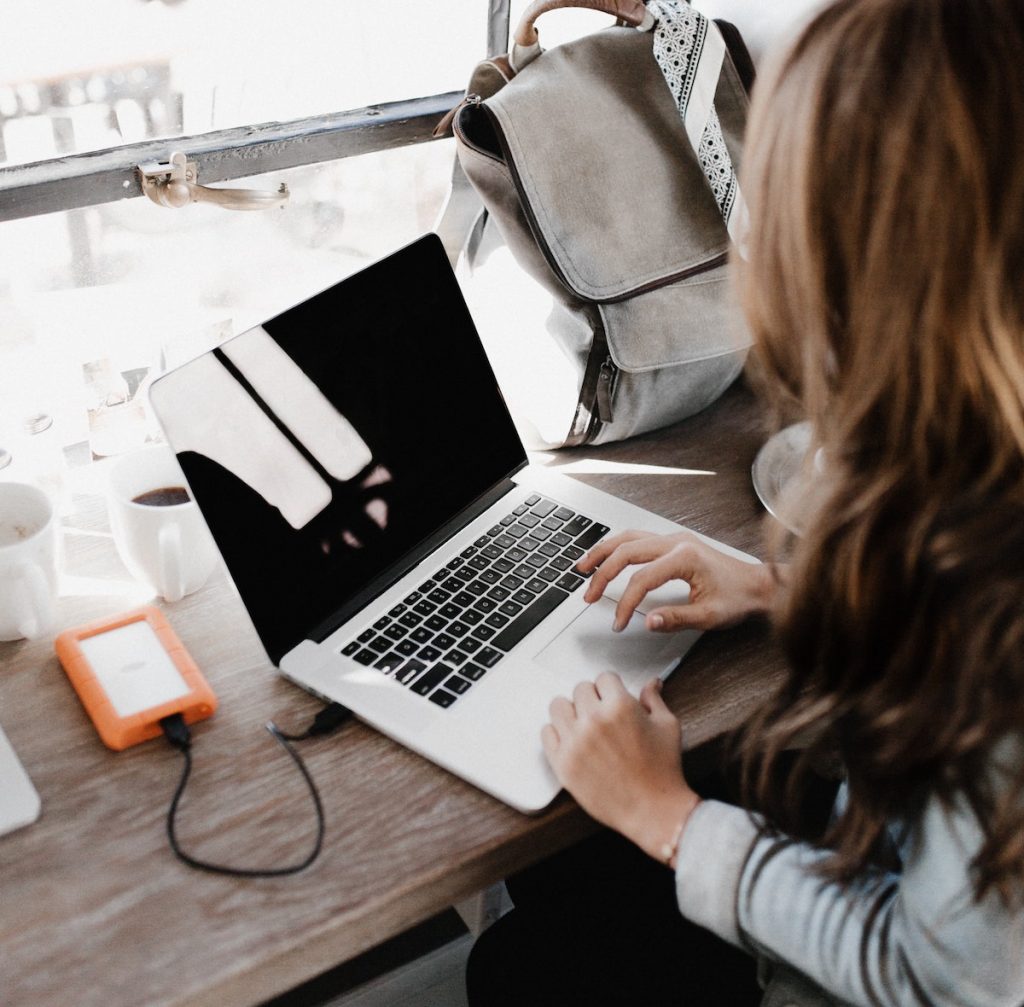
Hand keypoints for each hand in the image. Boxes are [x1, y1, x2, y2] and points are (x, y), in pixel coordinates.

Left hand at [541, 673, 699, 863]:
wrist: (653, 811)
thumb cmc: (663, 770)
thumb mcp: (667, 726)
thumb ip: (654, 700)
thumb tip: (652, 683)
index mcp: (620, 706)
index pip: (604, 677)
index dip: (612, 688)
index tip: (613, 697)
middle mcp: (594, 720)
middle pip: (580, 689)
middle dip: (593, 698)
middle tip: (602, 714)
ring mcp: (575, 742)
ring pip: (558, 706)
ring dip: (571, 712)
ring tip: (584, 724)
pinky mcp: (562, 763)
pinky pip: (547, 733)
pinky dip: (557, 733)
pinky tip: (572, 740)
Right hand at [578, 530, 779, 632]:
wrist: (758, 584)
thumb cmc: (739, 598)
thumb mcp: (710, 616)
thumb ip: (676, 619)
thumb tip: (648, 621)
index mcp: (685, 558)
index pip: (641, 579)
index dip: (625, 603)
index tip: (619, 622)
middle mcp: (676, 542)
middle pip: (626, 551)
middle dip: (603, 574)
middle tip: (588, 596)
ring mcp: (674, 538)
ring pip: (628, 538)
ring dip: (603, 552)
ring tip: (583, 568)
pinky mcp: (674, 542)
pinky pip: (637, 538)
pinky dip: (617, 547)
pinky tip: (606, 557)